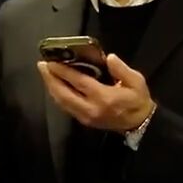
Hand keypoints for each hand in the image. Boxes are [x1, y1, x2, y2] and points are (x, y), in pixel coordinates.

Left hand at [38, 54, 155, 132]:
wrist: (140, 124)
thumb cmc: (138, 100)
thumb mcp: (137, 81)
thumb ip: (122, 69)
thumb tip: (109, 58)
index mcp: (103, 97)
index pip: (78, 82)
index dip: (63, 71)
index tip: (51, 61)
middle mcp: (90, 108)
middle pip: (63, 94)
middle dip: (50, 79)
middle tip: (42, 65)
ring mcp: (85, 117)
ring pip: (62, 102)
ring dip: (51, 88)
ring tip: (45, 73)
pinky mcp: (84, 121)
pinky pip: (65, 107)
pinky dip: (57, 96)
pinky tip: (54, 86)